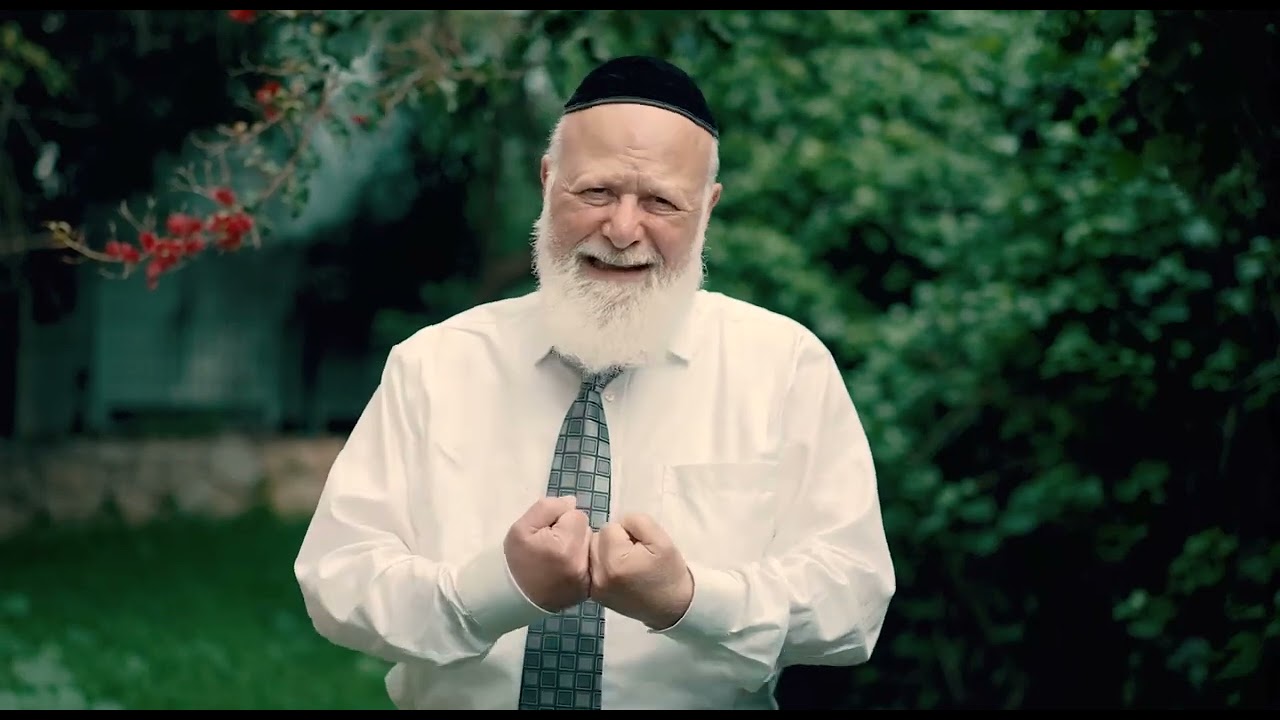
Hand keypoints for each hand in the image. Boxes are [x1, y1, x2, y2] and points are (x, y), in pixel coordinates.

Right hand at [504, 495, 591, 611]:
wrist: (513, 597)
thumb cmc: (517, 560)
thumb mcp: (522, 528)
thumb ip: (547, 508)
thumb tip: (572, 502)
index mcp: (565, 545)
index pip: (577, 515)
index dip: (561, 520)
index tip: (547, 533)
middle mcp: (581, 563)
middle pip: (586, 530)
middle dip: (571, 533)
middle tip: (551, 545)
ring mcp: (587, 579)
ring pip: (589, 547)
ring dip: (577, 547)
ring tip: (557, 558)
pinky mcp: (587, 590)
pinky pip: (590, 565)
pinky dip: (580, 564)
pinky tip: (564, 570)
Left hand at [589, 513, 693, 630]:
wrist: (672, 607)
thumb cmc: (668, 572)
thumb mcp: (662, 540)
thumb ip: (637, 521)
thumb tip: (619, 523)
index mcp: (615, 562)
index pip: (610, 527)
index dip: (628, 533)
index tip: (641, 547)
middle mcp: (599, 577)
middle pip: (597, 539)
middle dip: (614, 542)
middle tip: (634, 555)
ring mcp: (595, 589)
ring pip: (592, 552)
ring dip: (607, 553)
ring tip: (626, 564)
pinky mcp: (595, 596)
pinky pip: (592, 568)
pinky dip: (604, 566)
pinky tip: (619, 575)